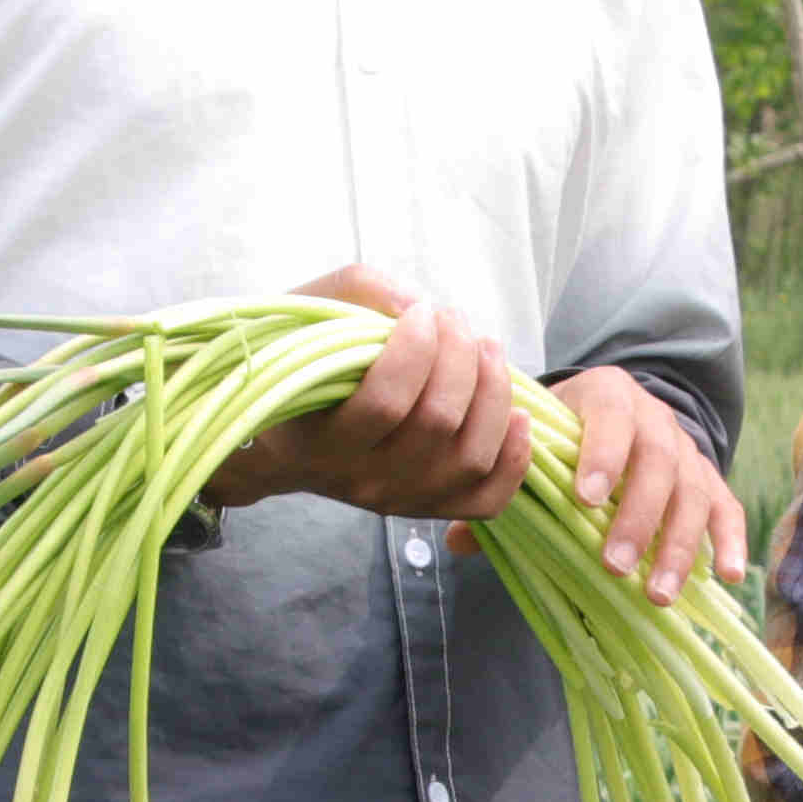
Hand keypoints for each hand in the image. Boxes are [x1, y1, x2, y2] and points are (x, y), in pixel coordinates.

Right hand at [206, 265, 536, 525]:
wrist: (286, 441)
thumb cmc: (302, 367)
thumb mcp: (309, 313)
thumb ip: (358, 292)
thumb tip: (416, 304)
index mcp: (320, 440)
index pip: (386, 402)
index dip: (417, 349)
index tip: (421, 311)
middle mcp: (361, 480)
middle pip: (438, 423)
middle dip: (460, 357)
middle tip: (454, 320)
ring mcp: (400, 500)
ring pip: (470, 458)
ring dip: (493, 394)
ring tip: (487, 350)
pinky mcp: (431, 509)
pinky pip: (487, 499)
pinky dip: (514, 457)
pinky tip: (517, 415)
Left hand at [523, 363, 748, 605]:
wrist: (607, 410)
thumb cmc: (561, 433)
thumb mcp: (534, 436)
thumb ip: (507, 478)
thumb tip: (463, 538)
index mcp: (607, 394)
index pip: (611, 418)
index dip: (602, 455)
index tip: (586, 499)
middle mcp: (654, 417)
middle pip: (658, 461)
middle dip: (639, 517)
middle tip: (616, 565)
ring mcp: (687, 449)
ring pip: (693, 492)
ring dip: (678, 545)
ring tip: (658, 594)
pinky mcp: (707, 479)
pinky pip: (726, 507)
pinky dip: (730, 541)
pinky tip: (728, 575)